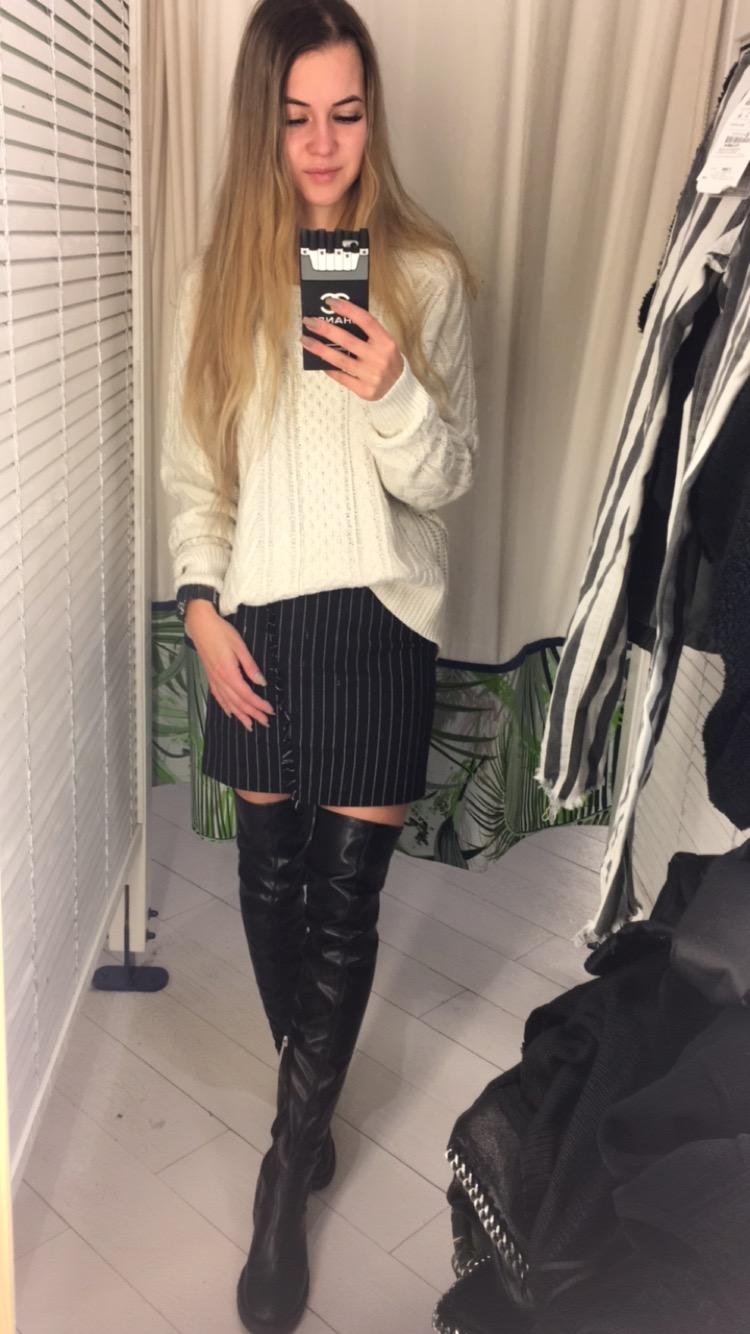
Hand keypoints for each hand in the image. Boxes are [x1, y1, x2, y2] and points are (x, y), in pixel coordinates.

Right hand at [185, 601, 274, 730]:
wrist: (200, 624)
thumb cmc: (221, 632)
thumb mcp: (240, 647)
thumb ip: (250, 666)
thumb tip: (261, 682)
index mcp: (229, 673)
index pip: (247, 695)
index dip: (259, 704)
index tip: (270, 711)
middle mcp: (220, 680)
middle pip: (238, 702)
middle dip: (252, 714)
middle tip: (265, 722)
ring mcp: (214, 679)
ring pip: (228, 702)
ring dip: (240, 715)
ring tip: (249, 725)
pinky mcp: (210, 677)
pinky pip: (218, 696)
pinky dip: (225, 707)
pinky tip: (230, 714)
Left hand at [300, 297, 403, 399]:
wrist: (400, 389)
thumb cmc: (387, 361)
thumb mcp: (385, 344)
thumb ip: (368, 334)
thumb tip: (339, 320)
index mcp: (386, 342)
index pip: (365, 320)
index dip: (348, 309)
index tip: (330, 302)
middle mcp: (379, 358)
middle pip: (347, 340)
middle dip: (325, 329)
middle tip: (309, 322)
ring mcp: (371, 375)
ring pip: (339, 360)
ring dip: (319, 349)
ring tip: (305, 340)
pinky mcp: (364, 390)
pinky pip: (341, 377)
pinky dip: (328, 368)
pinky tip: (318, 360)